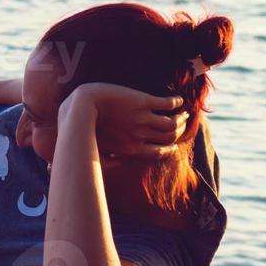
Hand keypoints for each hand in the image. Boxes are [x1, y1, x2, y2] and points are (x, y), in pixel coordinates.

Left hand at [62, 83, 187, 159]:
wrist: (82, 106)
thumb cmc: (84, 128)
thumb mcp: (96, 151)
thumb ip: (108, 162)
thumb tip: (118, 165)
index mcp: (130, 148)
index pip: (158, 153)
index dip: (169, 150)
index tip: (174, 146)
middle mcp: (140, 135)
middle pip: (169, 137)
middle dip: (179, 133)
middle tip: (182, 125)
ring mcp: (142, 118)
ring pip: (172, 123)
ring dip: (181, 119)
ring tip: (183, 113)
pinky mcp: (142, 101)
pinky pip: (166, 104)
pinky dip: (176, 103)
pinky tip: (178, 100)